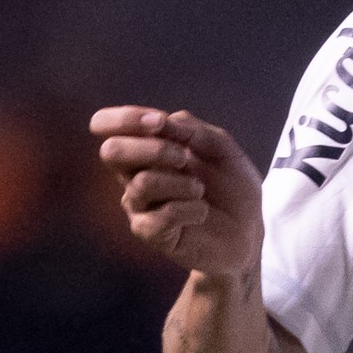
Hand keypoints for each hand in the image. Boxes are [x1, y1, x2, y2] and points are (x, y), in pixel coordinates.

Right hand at [90, 107, 263, 279]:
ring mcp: (140, 206)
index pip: (104, 124)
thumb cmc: (232, 189)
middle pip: (111, 152)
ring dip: (180, 183)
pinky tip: (202, 212)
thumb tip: (163, 121)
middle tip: (184, 159)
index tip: (159, 122)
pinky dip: (189, 210)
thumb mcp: (224, 150)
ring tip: (200, 190)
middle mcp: (133, 174)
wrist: (249, 233)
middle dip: (152, 149)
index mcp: (144, 148)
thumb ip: (194, 130)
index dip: (124, 118)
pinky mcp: (152, 233)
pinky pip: (160, 217)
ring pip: (141, 184)